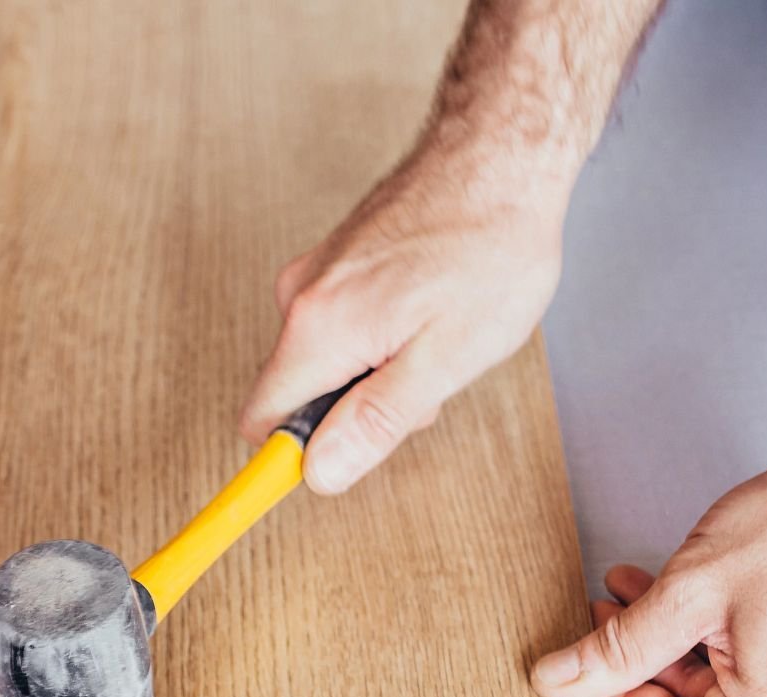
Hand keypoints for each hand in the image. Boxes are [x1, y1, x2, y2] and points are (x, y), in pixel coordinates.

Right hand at [239, 146, 564, 493]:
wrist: (503, 154)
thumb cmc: (489, 248)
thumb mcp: (443, 359)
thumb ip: (375, 421)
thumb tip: (319, 472)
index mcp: (319, 328)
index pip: (263, 424)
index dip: (295, 458)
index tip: (329, 468)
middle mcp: (302, 298)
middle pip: (302, 397)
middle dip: (360, 410)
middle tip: (427, 379)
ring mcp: (318, 274)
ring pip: (329, 364)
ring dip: (379, 371)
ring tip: (440, 333)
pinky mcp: (338, 261)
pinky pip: (345, 329)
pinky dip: (385, 337)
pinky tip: (432, 308)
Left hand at [531, 403, 766, 696]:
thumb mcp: (691, 591)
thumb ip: (618, 648)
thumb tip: (558, 682)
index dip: (619, 695)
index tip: (599, 650)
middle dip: (652, 661)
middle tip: (619, 605)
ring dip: (692, 649)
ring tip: (656, 588)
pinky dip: (745, 651)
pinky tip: (717, 601)